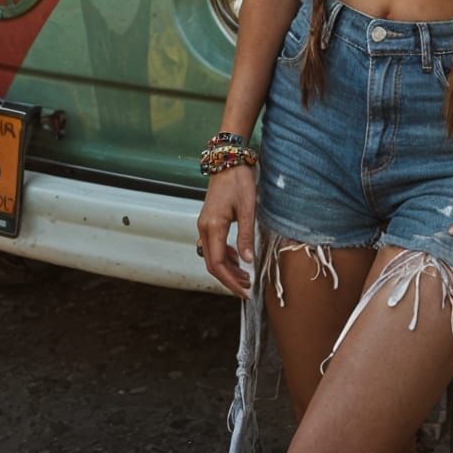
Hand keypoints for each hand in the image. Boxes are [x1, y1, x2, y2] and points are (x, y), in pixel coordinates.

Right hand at [197, 164, 256, 298]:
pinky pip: (212, 246)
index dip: (231, 281)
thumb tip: (248, 262)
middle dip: (229, 279)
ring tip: (245, 276)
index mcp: (212, 226)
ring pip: (212, 256)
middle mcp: (204, 228)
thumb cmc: (239, 181)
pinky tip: (238, 258)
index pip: (218, 264)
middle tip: (247, 287)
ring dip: (227, 269)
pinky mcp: (207, 221)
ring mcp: (203, 224)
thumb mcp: (247, 209)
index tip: (245, 291)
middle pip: (212, 264)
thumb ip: (245, 236)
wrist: (228, 160)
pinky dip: (224, 256)